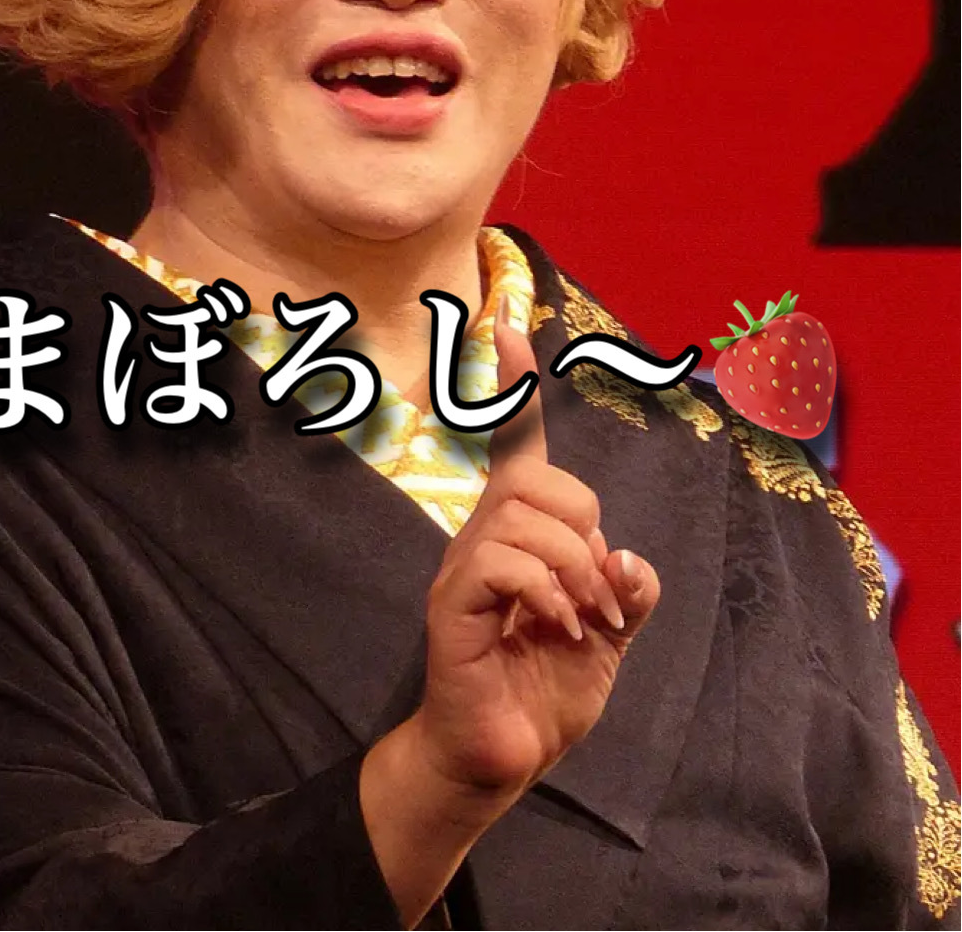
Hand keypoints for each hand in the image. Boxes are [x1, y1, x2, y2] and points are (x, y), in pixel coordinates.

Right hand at [412, 299, 659, 800]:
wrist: (501, 756)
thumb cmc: (544, 689)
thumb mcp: (608, 636)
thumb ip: (627, 590)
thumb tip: (626, 557)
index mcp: (519, 533)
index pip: (518, 444)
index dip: (517, 385)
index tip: (508, 323)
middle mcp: (483, 537)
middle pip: (538, 479)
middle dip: (585, 527)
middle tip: (598, 594)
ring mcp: (463, 569)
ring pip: (524, 518)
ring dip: (575, 570)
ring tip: (583, 622)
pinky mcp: (453, 607)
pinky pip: (504, 563)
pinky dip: (549, 594)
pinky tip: (559, 632)